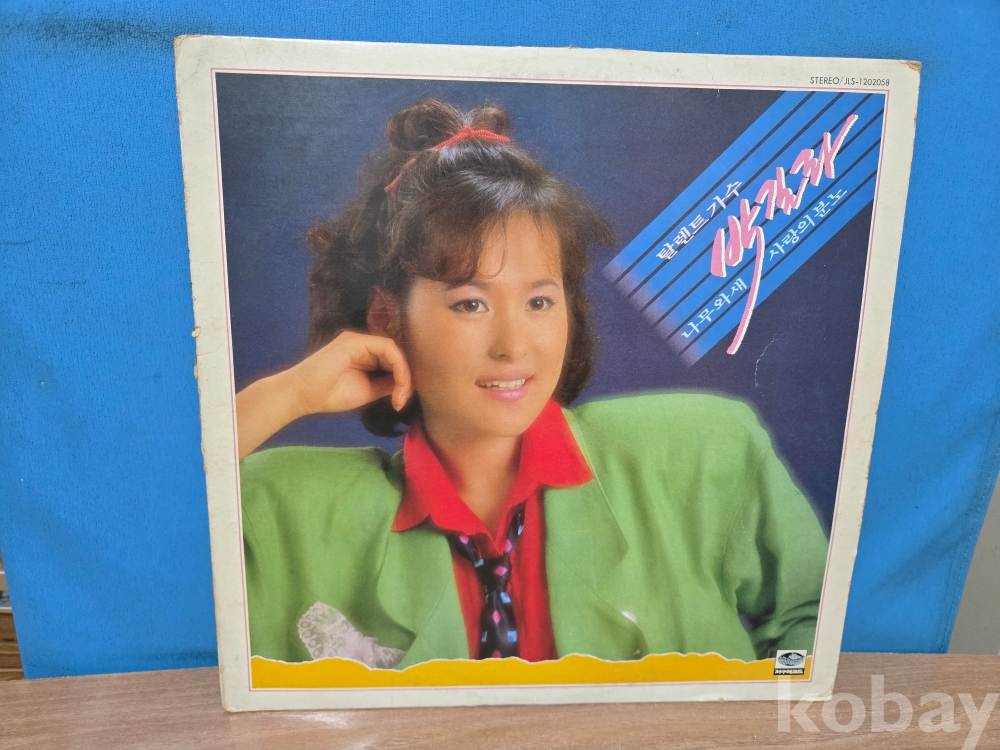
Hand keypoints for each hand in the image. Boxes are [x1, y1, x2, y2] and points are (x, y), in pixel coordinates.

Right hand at [235, 331, 411, 458]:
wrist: (303, 396)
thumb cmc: (329, 395)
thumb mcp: (367, 390)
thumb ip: (386, 384)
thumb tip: (406, 385)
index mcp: (364, 354)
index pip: (392, 361)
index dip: (402, 380)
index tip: (400, 402)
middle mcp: (363, 344)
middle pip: (395, 355)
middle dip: (405, 379)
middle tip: (401, 401)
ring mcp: (359, 341)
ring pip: (394, 351)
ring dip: (403, 374)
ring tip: (399, 396)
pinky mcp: (356, 342)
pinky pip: (387, 348)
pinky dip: (397, 366)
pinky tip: (396, 384)